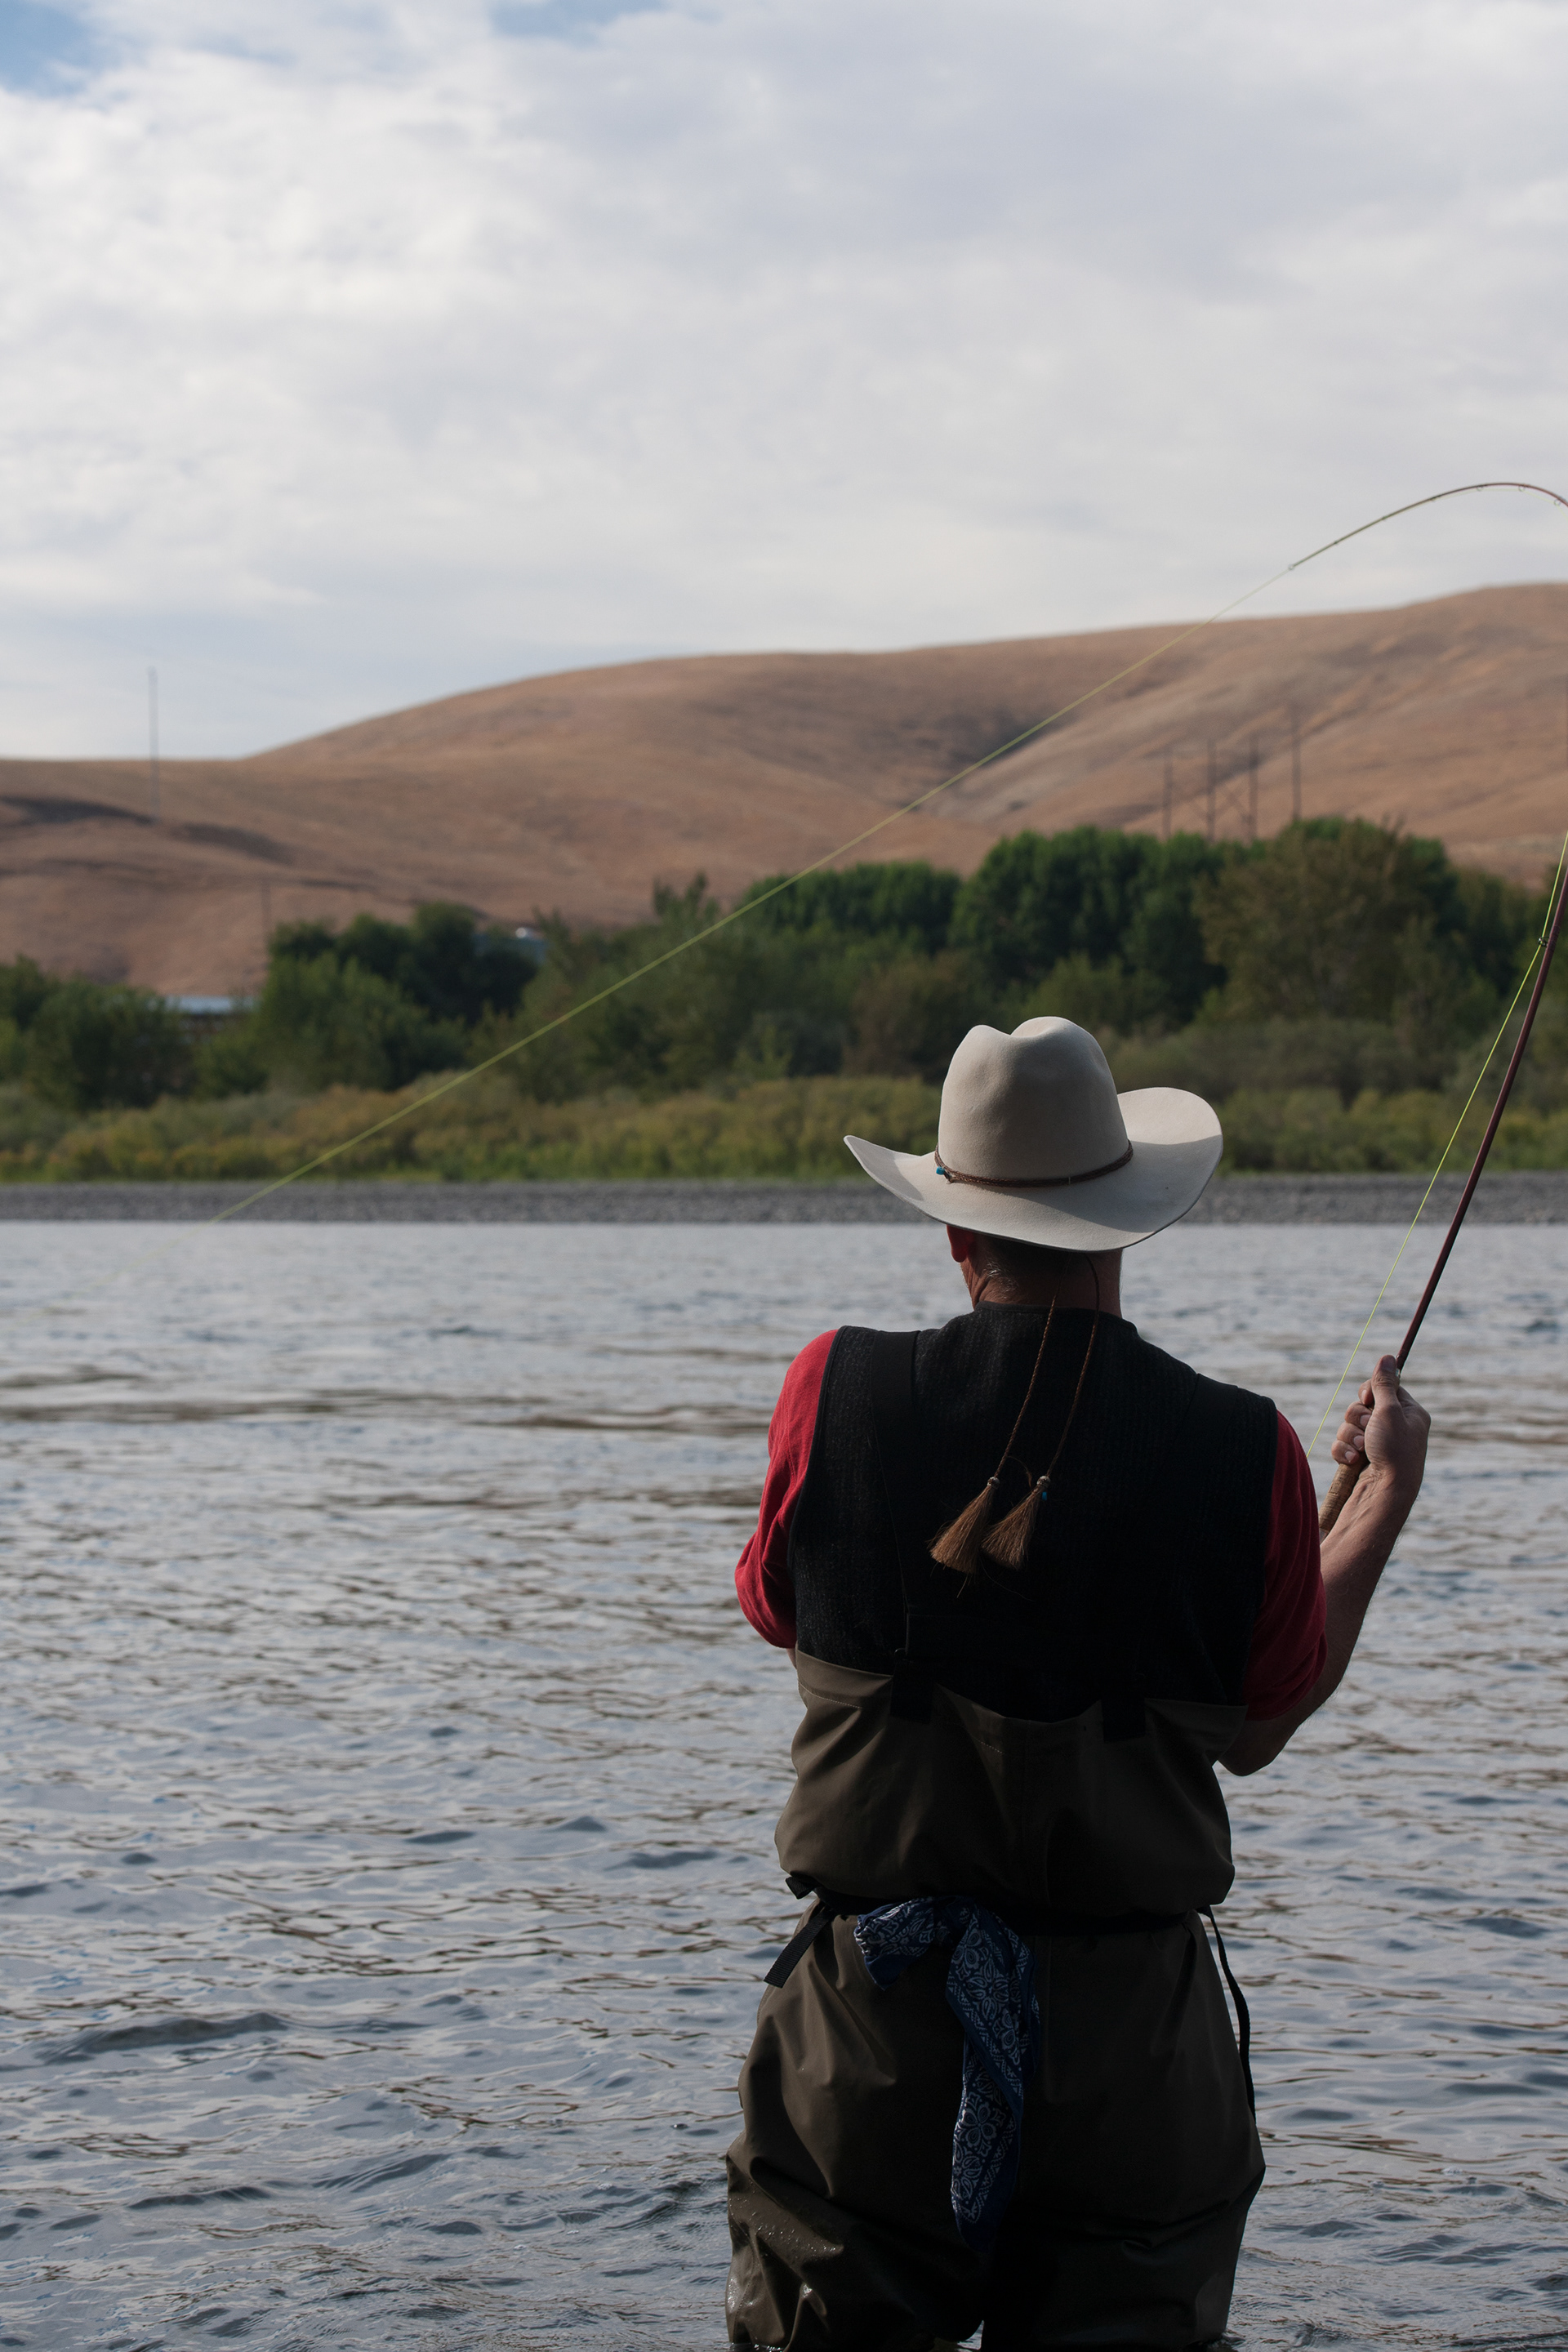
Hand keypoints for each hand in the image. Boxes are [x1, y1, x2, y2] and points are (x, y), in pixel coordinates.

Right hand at [1329, 1354, 1429, 1496]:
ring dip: (1349, 1435)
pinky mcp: (1361, 1458)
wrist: (1385, 1494)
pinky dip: (1343, 1450)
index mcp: (1409, 1414)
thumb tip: (1388, 1356)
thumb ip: (1384, 1384)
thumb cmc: (1394, 1452)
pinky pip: (1342, 1444)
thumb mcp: (1390, 1411)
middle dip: (1358, 1417)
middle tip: (1367, 1429)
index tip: (1369, 1400)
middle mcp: (1394, 1427)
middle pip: (1362, 1405)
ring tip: (1361, 1449)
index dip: (1371, 1392)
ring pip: (1349, 1424)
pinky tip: (1352, 1461)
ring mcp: (1377, 1444)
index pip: (1385, 1388)